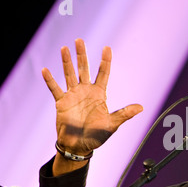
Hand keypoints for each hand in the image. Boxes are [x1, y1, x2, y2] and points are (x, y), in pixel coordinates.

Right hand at [42, 38, 142, 155]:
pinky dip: (50, 80)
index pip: (103, 74)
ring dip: (66, 62)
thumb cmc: (97, 136)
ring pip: (69, 74)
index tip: (107, 47)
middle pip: (84, 69)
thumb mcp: (112, 124)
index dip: (105, 61)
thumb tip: (141, 107)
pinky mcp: (61, 103)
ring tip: (64, 48)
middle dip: (82, 55)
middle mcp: (86, 91)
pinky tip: (45, 70)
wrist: (80, 146)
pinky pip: (55, 89)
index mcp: (99, 94)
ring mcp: (73, 96)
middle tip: (80, 40)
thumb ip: (124, 114)